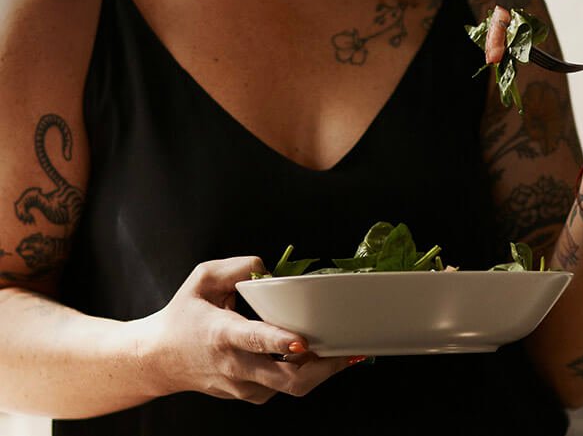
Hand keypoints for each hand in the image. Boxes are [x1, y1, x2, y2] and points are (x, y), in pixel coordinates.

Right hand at [140, 257, 353, 403]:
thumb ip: (237, 267)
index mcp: (222, 334)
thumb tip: (269, 269)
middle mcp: (235, 366)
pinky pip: (282, 387)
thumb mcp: (202, 278)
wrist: (157, 360)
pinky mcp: (248, 395)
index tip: (303, 342)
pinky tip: (316, 357)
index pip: (254, 341)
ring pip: (289, 387)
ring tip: (342, 351)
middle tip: (346, 350)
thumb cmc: (183, 315)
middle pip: (286, 379)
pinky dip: (303, 374)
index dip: (280, 341)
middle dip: (321, 367)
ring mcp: (242, 386)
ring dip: (318, 371)